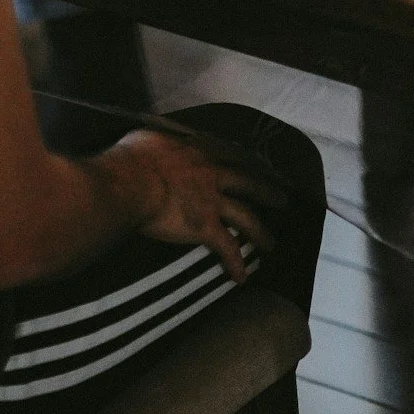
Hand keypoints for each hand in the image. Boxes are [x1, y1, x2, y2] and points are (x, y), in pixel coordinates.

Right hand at [93, 128, 280, 283]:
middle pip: (248, 182)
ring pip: (246, 216)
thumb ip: (162, 138)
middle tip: (284, 199)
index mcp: (197, 150)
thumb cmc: (132, 157)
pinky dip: (235, 264)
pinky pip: (226, 248)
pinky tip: (241, 277)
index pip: (228, 152)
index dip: (244, 159)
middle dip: (268, 191)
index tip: (255, 163)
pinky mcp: (205, 227)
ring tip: (272, 244)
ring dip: (261, 231)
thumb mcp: (149, 136)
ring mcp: (211, 200)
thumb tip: (158, 140)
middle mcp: (211, 173)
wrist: (129, 182)